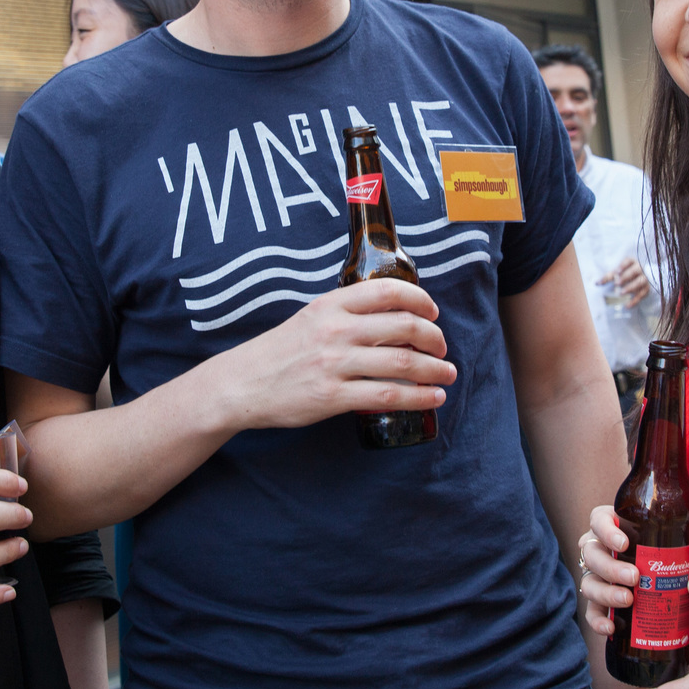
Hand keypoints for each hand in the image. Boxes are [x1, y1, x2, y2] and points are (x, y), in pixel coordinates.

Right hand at [212, 278, 453, 430]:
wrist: (241, 384)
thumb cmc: (279, 352)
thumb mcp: (310, 317)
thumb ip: (345, 313)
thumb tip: (390, 317)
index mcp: (331, 305)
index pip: (388, 291)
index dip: (420, 300)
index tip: (433, 312)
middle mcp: (336, 330)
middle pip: (404, 326)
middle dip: (434, 338)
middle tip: (442, 348)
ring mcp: (335, 364)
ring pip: (402, 362)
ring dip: (435, 369)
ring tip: (447, 374)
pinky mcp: (333, 396)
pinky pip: (388, 395)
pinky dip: (419, 397)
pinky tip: (433, 397)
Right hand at [578, 509, 688, 638]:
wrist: (651, 577)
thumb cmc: (659, 554)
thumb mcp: (674, 544)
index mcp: (612, 528)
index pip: (598, 520)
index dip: (606, 530)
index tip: (624, 543)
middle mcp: (598, 551)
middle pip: (592, 554)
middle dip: (611, 567)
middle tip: (635, 577)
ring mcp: (595, 578)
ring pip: (589, 583)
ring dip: (606, 593)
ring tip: (628, 600)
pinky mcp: (597, 603)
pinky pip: (591, 612)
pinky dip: (598, 621)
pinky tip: (611, 628)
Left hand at [611, 258, 650, 305]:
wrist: (639, 280)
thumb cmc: (625, 274)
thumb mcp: (617, 273)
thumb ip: (608, 277)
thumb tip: (597, 283)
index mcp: (632, 262)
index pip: (628, 261)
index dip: (623, 266)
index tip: (616, 271)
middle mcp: (640, 269)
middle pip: (635, 271)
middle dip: (626, 277)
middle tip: (616, 283)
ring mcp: (644, 278)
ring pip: (640, 282)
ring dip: (630, 287)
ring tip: (621, 293)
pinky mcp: (646, 288)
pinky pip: (642, 294)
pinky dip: (635, 300)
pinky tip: (627, 305)